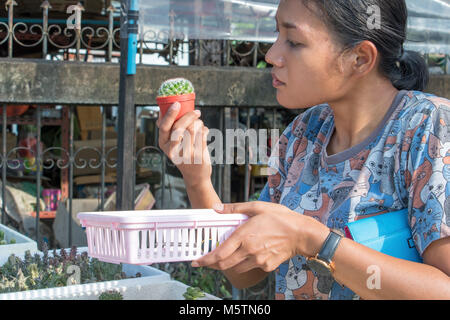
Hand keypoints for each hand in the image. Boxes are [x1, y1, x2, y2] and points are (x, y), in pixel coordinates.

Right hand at [156, 102, 211, 185]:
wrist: (195, 176)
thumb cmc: (183, 155)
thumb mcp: (172, 145)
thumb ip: (170, 130)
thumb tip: (165, 110)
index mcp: (164, 144)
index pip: (164, 126)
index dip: (170, 114)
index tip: (177, 104)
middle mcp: (173, 150)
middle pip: (180, 127)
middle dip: (189, 116)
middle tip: (197, 111)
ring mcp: (185, 154)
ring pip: (193, 129)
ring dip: (198, 123)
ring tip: (200, 123)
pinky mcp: (198, 155)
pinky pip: (202, 135)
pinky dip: (204, 130)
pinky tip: (204, 131)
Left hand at [191, 201, 329, 273]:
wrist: (302, 234)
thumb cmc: (280, 218)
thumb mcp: (257, 207)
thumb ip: (235, 208)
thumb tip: (216, 208)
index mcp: (244, 235)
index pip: (219, 253)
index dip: (205, 260)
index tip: (196, 261)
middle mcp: (249, 250)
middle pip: (224, 264)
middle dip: (211, 265)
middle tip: (204, 262)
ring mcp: (258, 260)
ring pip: (236, 267)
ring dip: (227, 264)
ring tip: (225, 257)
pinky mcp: (266, 266)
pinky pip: (250, 267)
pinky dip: (244, 263)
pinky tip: (247, 254)